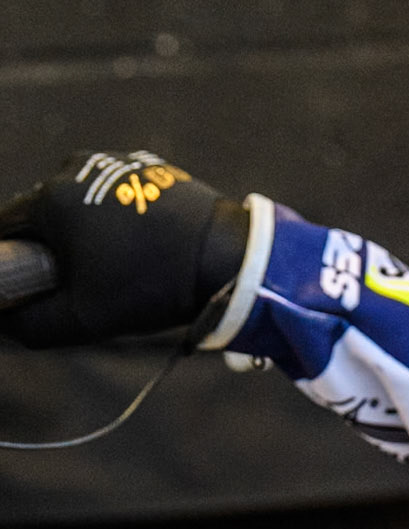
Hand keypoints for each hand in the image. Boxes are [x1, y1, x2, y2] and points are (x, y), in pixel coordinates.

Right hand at [0, 150, 247, 345]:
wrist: (224, 256)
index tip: (31, 285)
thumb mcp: (85, 318)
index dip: (13, 261)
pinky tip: (143, 249)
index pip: (7, 227)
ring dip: (88, 236)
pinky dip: (119, 222)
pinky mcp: (142, 167)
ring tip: (120, 269)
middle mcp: (74, 167)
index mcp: (50, 197)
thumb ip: (33, 323)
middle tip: (85, 285)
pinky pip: (114, 198)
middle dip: (55, 250)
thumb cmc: (151, 286)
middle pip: (45, 216)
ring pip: (81, 207)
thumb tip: (6, 321)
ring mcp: (110, 162)